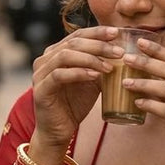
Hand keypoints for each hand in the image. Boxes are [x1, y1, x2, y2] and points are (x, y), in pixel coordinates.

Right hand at [27, 26, 122, 164]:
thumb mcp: (92, 81)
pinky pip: (59, 75)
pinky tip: (95, 76)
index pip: (78, 35)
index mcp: (56, 53)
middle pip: (73, 43)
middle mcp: (45, 59)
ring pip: (66, 56)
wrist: (59, 131)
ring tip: (110, 66)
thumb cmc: (75, 104)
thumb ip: (101, 66)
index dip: (97, 32)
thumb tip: (124, 53)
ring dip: (90, 59)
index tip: (117, 33)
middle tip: (119, 52)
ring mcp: (40, 73)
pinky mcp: (41, 89)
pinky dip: (79, 73)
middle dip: (99, 45)